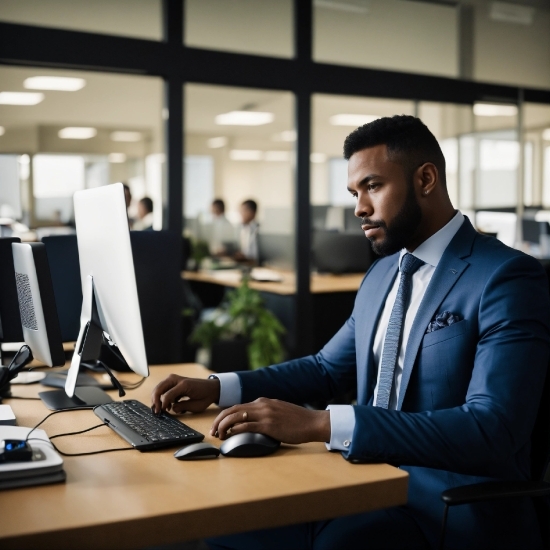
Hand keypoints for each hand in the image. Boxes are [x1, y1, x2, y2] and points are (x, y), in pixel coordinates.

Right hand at [151, 374, 219, 413]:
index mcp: (184, 385)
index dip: (163, 405)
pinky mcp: (175, 381)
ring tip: (162, 409)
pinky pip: (164, 388)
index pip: (167, 395)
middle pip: (159, 388)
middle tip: (156, 411)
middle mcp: (177, 379)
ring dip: (157, 398)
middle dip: (155, 400)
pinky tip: (168, 405)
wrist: (212, 388)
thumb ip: (182, 407)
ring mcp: (175, 378)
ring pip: (159, 387)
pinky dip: (162, 396)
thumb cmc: (205, 396)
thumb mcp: (196, 405)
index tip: (162, 412)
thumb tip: (171, 409)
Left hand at [210, 398, 330, 444]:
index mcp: (263, 401)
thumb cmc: (298, 420)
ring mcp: (265, 414)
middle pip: (232, 410)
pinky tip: (230, 436)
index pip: (237, 406)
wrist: (312, 422)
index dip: (225, 416)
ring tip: (218, 435)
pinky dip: (235, 430)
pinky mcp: (269, 425)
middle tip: (212, 432)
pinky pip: (246, 425)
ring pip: (236, 416)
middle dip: (219, 420)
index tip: (218, 426)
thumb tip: (254, 422)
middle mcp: (262, 405)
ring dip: (223, 426)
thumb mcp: (279, 411)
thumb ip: (266, 413)